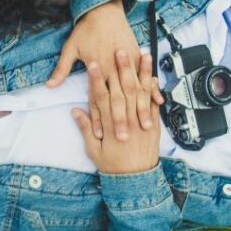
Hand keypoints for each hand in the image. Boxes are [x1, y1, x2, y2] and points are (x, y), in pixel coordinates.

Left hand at [48, 0, 162, 139]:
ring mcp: (128, 63)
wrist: (104, 10)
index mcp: (97, 67)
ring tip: (145, 126)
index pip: (98, 98)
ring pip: (136, 91)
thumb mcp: (70, 48)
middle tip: (124, 138)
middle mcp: (114, 67)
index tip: (100, 134)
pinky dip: (153, 91)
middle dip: (121, 120)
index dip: (98, 117)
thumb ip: (62, 69)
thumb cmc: (87, 29)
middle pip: (118, 99)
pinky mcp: (138, 58)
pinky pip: (147, 78)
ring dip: (140, 110)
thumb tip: (50, 85)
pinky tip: (158, 103)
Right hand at [73, 52, 159, 174]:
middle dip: (122, 68)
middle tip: (119, 51)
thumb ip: (85, 129)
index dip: (97, 80)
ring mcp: (142, 121)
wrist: (136, 180)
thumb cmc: (113, 166)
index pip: (101, 98)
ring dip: (142, 72)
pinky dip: (154, 88)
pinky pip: (154, 103)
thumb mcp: (93, 151)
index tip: (94, 66)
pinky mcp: (153, 124)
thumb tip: (76, 112)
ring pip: (142, 92)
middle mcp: (127, 120)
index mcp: (110, 126)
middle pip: (124, 89)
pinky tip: (153, 75)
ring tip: (142, 55)